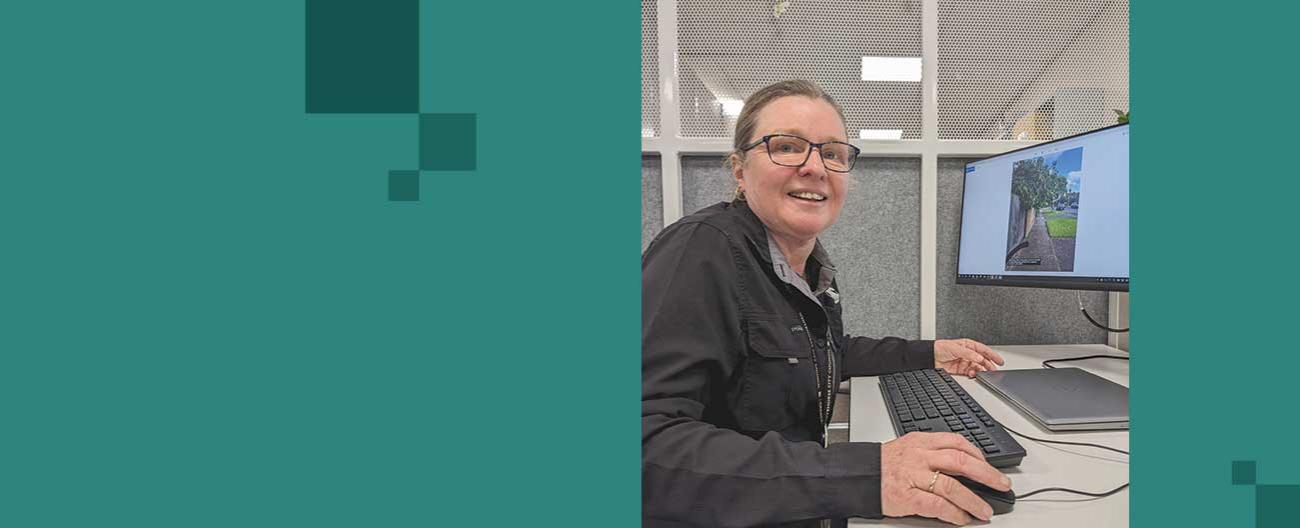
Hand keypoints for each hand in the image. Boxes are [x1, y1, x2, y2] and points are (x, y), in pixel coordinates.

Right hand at [881, 432, 1012, 524]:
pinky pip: (936, 505)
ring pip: (951, 485)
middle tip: (1002, 484)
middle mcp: (919, 456)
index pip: (957, 442)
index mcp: (921, 441)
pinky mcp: (906, 497)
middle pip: (961, 461)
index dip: (978, 454)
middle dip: (987, 474)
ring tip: (984, 511)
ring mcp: (913, 476)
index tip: (990, 466)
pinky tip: (961, 518)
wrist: (858, 476)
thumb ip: (933, 453)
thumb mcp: (908, 448)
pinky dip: (953, 513)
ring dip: (973, 500)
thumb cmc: (884, 464)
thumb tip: (964, 464)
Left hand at [934, 338, 1003, 377]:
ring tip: (983, 373)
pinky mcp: (960, 369)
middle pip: (982, 360)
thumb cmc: (940, 347)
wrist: (929, 356)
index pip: (984, 350)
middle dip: (989, 365)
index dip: (992, 355)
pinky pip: (970, 372)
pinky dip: (973, 374)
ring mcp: (964, 361)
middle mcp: (968, 354)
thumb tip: (980, 358)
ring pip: (977, 367)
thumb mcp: (957, 348)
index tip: (1000, 361)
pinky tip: (974, 374)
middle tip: (994, 370)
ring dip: (981, 370)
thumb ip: (969, 354)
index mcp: (968, 345)